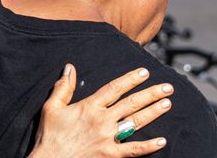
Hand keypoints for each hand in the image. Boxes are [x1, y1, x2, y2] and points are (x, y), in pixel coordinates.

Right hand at [29, 64, 173, 157]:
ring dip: (153, 112)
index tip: (145, 73)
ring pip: (136, 122)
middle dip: (151, 93)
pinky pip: (133, 150)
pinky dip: (149, 146)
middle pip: (132, 103)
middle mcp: (102, 120)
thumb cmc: (49, 137)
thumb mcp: (51, 108)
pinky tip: (162, 141)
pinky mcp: (110, 155)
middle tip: (167, 87)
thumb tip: (70, 67)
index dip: (131, 79)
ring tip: (167, 103)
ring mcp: (108, 138)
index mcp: (89, 107)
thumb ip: (63, 87)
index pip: (115, 88)